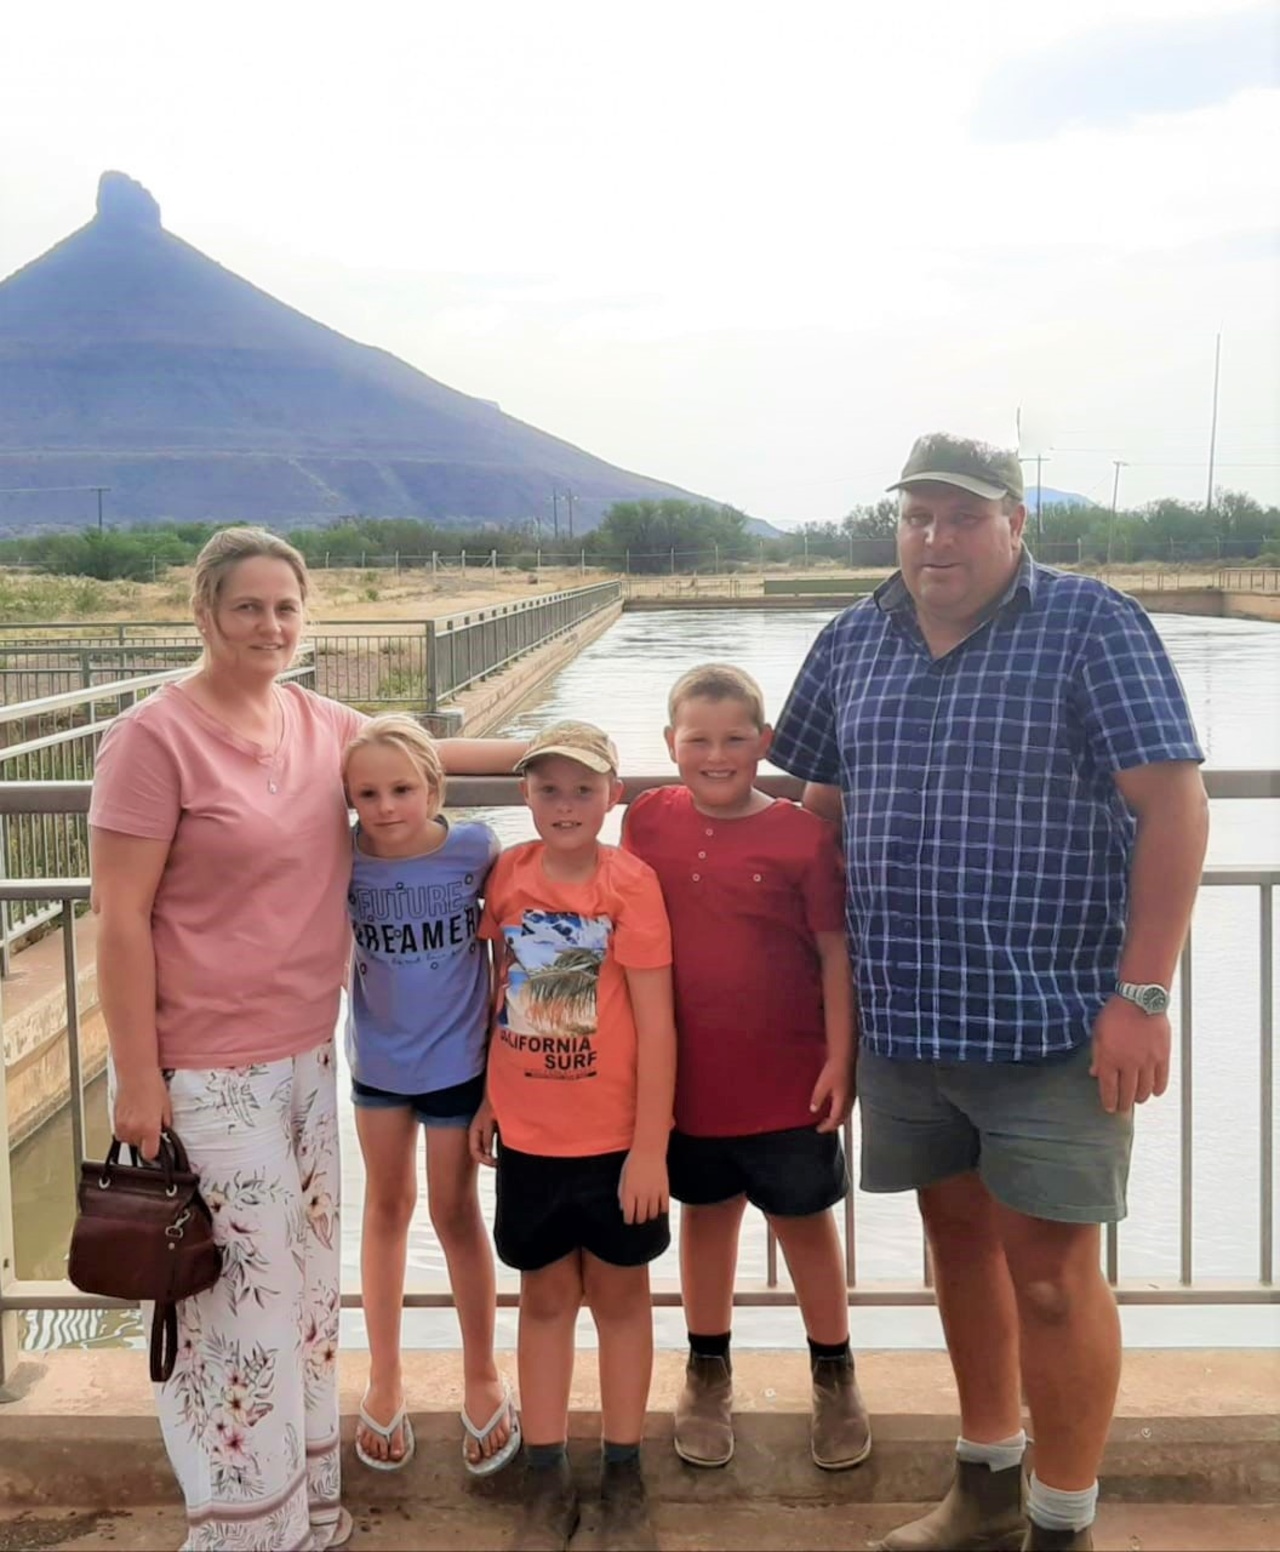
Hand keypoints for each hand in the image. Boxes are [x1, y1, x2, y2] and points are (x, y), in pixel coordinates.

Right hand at [112, 1067, 171, 1160]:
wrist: (135, 1074)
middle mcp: (133, 1129)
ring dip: (135, 1134)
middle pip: (138, 1147)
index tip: (156, 1146)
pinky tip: (132, 1116)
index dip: (154, 1151)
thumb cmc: (151, 1086)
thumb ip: (165, 1124)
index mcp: (149, 1128)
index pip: (150, 1154)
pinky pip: (120, 1132)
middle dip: (145, 1139)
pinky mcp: (114, 1120)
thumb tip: (164, 1131)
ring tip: (141, 1118)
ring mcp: (122, 1126)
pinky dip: (126, 1128)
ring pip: (128, 1140)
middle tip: (150, 1125)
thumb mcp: (166, 1107)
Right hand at [469, 1098, 497, 1166]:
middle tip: (498, 1164)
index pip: (475, 1152)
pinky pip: (491, 1143)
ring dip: (492, 1156)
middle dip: (488, 1161)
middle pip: (479, 1153)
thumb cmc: (492, 1104)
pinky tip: (504, 1151)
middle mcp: (477, 1134)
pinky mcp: (492, 1130)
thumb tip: (487, 1153)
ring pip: (485, 1150)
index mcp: (474, 1132)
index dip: (484, 1161)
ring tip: (501, 1161)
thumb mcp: (488, 1122)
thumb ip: (487, 1137)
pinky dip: (496, 1149)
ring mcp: (484, 1132)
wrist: (499, 1093)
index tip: (495, 1163)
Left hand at [619, 1148, 668, 1224]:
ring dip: (650, 1215)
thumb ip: (622, 1193)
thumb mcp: (623, 1177)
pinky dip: (661, 1210)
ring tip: (648, 1210)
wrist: (649, 1150)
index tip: (629, 1219)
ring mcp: (654, 1193)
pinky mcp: (664, 1190)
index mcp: (629, 1192)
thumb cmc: (633, 1163)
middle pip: (641, 1217)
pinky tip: (658, 1205)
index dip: (629, 1220)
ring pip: (653, 1214)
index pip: (629, 1216)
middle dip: (639, 1219)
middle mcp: (641, 1194)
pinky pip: (664, 1208)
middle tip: (639, 1215)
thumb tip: (623, 1209)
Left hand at [809, 1056, 853, 1131]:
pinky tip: (836, 1104)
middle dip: (833, 1124)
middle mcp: (849, 1100)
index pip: (835, 1120)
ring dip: (838, 1117)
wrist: (844, 1057)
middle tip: (825, 1126)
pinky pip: (847, 1104)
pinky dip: (841, 1109)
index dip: (827, 1127)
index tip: (819, 1129)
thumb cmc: (834, 1070)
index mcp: (842, 1102)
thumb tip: (813, 1109)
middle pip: (842, 1118)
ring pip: (846, 1112)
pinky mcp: (851, 1088)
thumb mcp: (821, 1086)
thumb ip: (817, 1099)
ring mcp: (851, 1094)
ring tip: (830, 1118)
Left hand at [1090, 996, 1170, 1113]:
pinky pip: (1162, 1080)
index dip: (1109, 1101)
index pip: (1109, 1088)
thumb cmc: (1116, 1013)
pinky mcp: (1162, 1057)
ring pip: (1145, 1090)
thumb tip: (1094, 1073)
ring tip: (1137, 1099)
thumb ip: (1097, 1055)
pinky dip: (1158, 1089)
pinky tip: (1154, 1092)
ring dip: (1140, 1098)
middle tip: (1122, 1108)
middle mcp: (1129, 1064)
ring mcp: (1147, 1062)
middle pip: (1127, 1093)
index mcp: (1110, 1058)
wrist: (1140, 1000)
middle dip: (1123, 1104)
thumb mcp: (1098, 1033)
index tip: (1109, 1108)